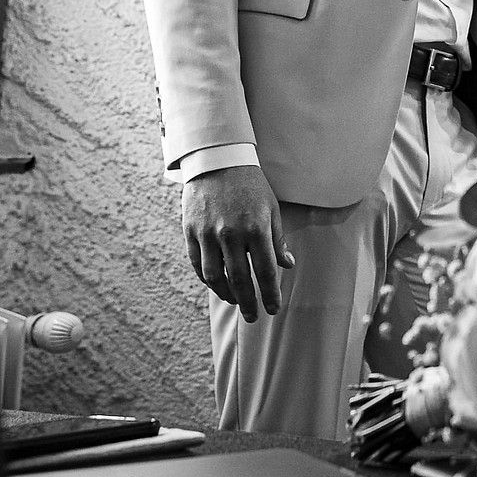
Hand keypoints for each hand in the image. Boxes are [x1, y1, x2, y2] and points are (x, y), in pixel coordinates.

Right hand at [182, 163, 292, 321]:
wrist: (217, 160)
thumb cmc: (250, 185)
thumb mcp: (271, 209)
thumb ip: (277, 240)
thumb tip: (286, 266)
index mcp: (256, 228)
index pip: (264, 271)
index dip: (269, 295)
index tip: (273, 309)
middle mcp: (230, 234)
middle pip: (238, 280)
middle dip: (248, 303)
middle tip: (253, 317)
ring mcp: (207, 234)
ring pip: (214, 277)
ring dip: (226, 294)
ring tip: (236, 301)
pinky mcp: (190, 231)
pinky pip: (197, 264)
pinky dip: (207, 279)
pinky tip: (217, 285)